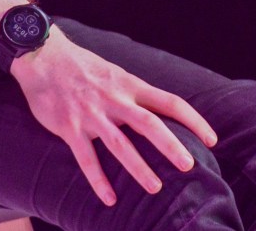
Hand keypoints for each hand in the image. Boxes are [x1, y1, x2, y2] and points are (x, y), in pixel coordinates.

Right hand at [12, 26, 217, 205]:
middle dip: (171, 145)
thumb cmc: (81, 66)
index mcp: (130, 85)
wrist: (43, 56)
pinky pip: (86, 158)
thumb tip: (159, 110)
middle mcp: (115, 99)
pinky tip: (110, 199)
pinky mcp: (69, 127)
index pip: (170, 102)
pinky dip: (98, 181)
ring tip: (155, 188)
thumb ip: (134, 92)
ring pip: (120, 144)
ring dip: (139, 168)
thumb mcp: (115, 72)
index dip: (193, 121)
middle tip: (190, 166)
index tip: (211, 139)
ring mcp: (92, 114)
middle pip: (149, 123)